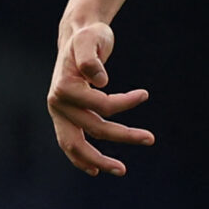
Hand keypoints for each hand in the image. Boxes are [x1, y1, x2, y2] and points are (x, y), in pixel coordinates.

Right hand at [48, 21, 153, 174]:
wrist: (76, 38)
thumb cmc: (88, 38)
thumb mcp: (91, 39)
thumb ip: (92, 59)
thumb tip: (101, 80)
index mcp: (63, 87)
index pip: (101, 105)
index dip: (126, 102)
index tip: (145, 94)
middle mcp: (57, 103)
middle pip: (93, 128)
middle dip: (122, 136)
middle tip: (151, 138)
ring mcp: (59, 113)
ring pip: (77, 144)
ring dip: (99, 160)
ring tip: (121, 170)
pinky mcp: (64, 117)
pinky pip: (71, 144)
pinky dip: (82, 159)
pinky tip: (96, 170)